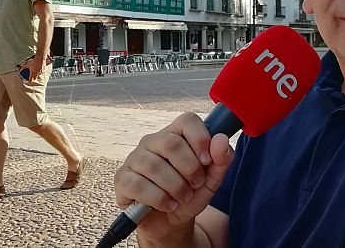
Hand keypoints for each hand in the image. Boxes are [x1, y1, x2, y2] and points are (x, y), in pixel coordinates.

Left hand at [22, 55, 46, 81]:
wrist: (40, 59)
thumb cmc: (34, 61)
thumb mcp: (27, 65)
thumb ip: (23, 68)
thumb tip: (20, 70)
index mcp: (33, 73)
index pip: (31, 80)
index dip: (29, 80)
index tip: (28, 80)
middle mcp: (37, 74)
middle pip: (34, 79)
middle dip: (33, 78)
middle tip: (31, 75)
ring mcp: (40, 72)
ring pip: (38, 76)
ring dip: (36, 74)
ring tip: (35, 70)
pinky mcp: (43, 71)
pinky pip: (41, 73)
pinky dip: (40, 72)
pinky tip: (39, 68)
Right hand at [114, 113, 234, 242]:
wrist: (172, 222)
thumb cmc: (191, 193)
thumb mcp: (213, 179)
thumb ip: (222, 159)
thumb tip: (221, 140)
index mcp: (175, 134)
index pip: (187, 120)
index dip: (200, 138)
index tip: (207, 161)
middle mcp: (152, 142)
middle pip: (171, 143)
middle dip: (190, 168)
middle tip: (196, 184)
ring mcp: (134, 159)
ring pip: (154, 165)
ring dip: (176, 186)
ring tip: (183, 197)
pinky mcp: (122, 180)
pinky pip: (138, 185)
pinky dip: (159, 198)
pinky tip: (167, 205)